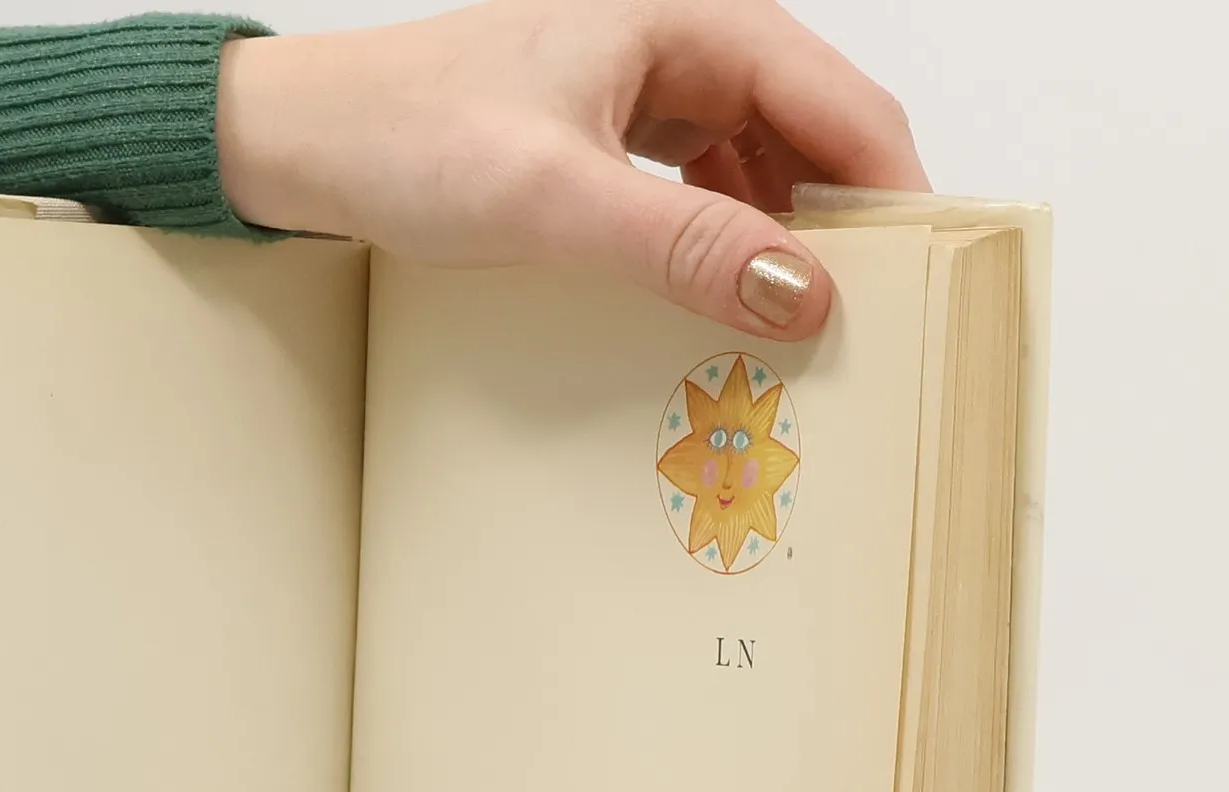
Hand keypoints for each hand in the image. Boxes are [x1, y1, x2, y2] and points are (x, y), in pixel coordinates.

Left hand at [216, 0, 927, 338]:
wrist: (304, 140)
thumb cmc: (408, 138)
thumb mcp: (555, 200)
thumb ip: (681, 242)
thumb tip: (797, 289)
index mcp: (689, 20)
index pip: (841, 102)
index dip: (894, 191)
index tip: (924, 278)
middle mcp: (679, 40)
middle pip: (808, 131)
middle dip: (843, 222)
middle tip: (870, 320)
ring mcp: (643, 84)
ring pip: (755, 160)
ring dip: (779, 236)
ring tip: (799, 324)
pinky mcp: (606, 131)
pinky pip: (697, 181)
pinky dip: (719, 236)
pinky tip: (716, 293)